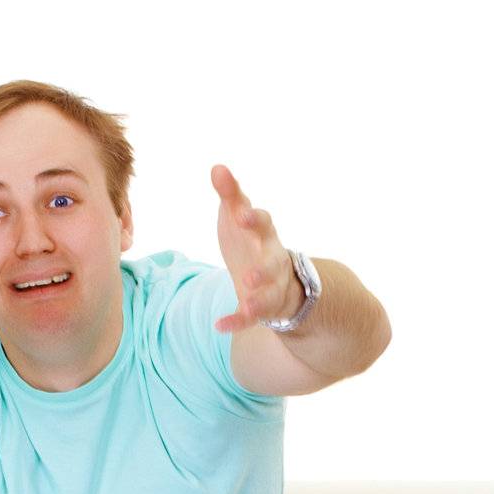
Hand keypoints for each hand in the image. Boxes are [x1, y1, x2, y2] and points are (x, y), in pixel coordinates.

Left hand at [210, 165, 301, 332]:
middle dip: (263, 269)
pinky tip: (219, 326)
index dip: (254, 220)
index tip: (241, 214)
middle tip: (250, 274)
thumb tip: (216, 167)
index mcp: (265, 236)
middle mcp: (273, 262)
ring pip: (269, 295)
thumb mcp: (238, 217)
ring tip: (246, 300)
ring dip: (258, 298)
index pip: (264, 224)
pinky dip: (236, 322)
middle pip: (272, 263)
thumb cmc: (251, 241)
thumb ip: (230, 195)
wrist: (276, 279)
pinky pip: (249, 319)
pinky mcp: (261, 310)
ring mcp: (270, 287)